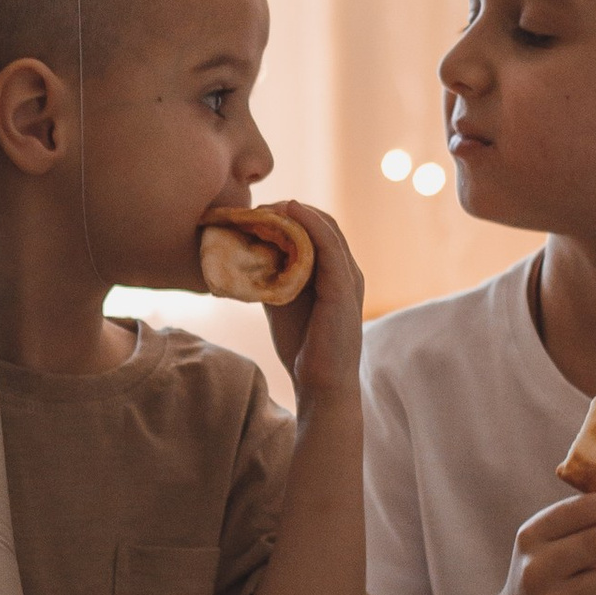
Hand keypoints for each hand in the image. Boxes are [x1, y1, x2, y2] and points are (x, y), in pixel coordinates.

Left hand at [264, 202, 364, 401]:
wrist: (321, 385)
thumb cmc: (303, 347)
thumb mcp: (282, 302)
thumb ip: (273, 277)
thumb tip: (246, 254)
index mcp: (335, 272)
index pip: (317, 230)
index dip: (290, 216)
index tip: (257, 214)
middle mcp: (347, 270)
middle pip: (322, 223)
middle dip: (289, 211)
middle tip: (256, 209)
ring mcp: (349, 277)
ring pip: (326, 229)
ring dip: (296, 213)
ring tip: (265, 209)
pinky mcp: (345, 287)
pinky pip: (330, 245)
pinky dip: (311, 225)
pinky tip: (290, 212)